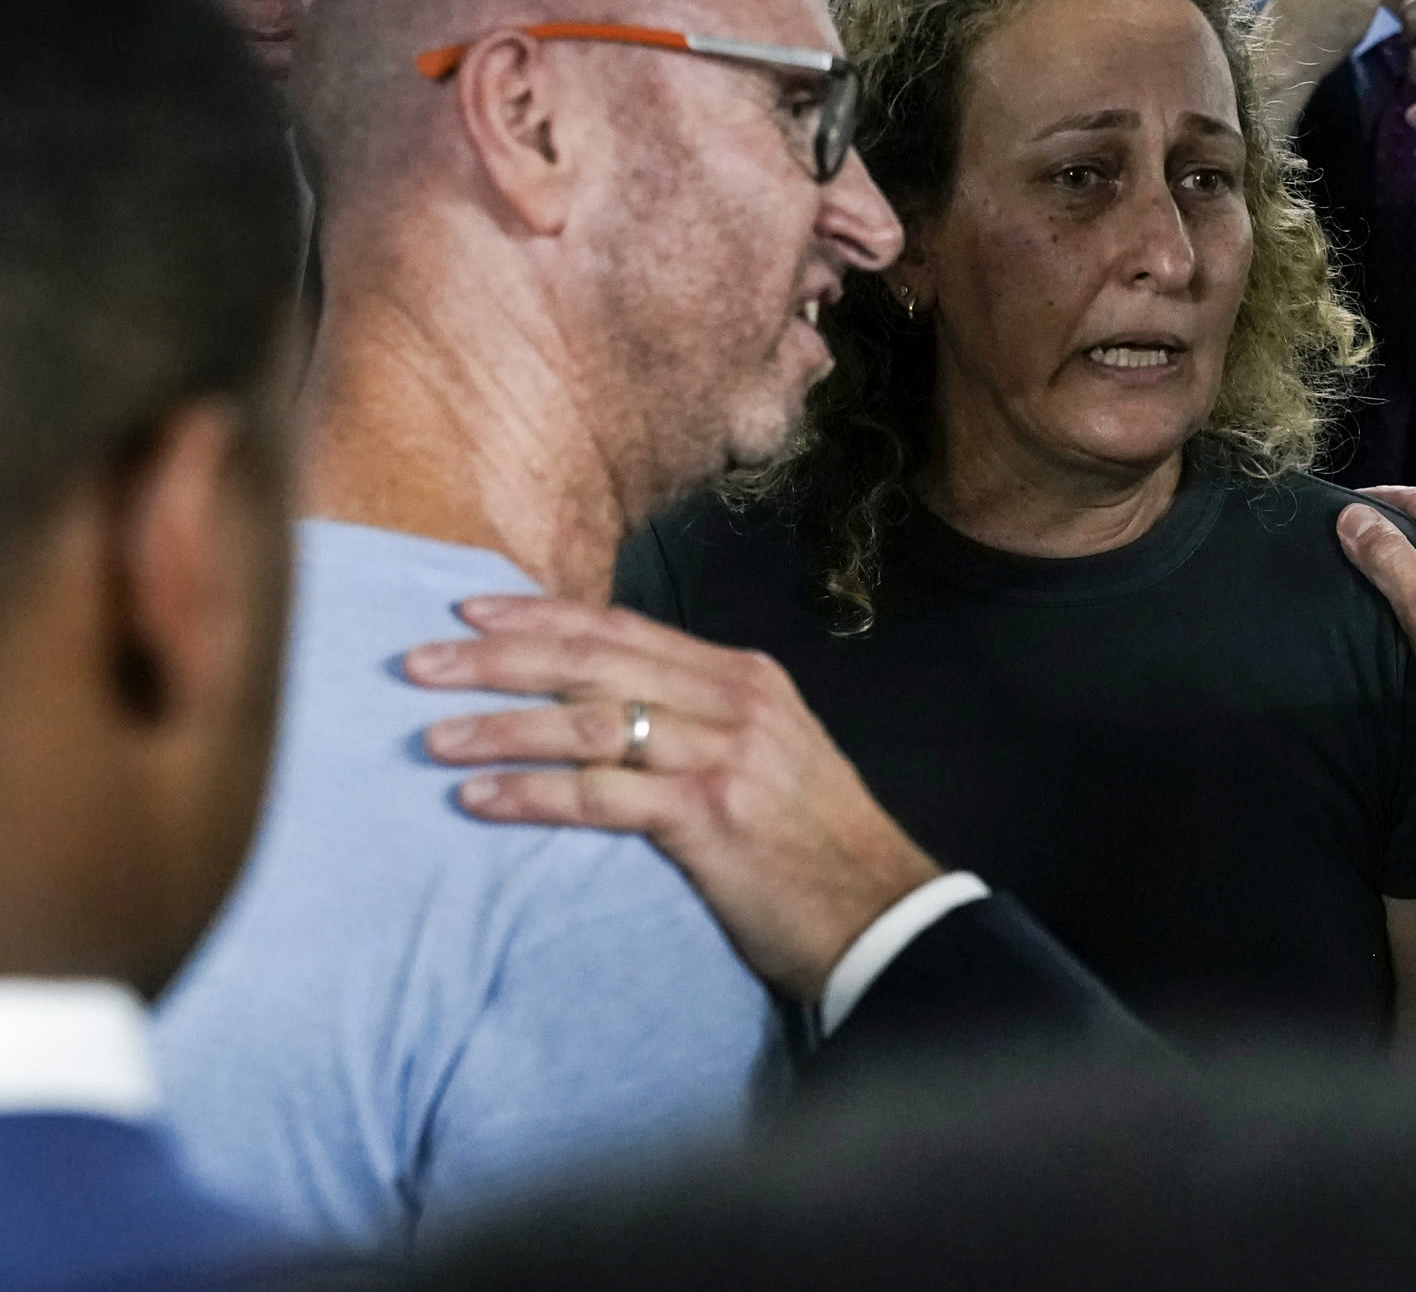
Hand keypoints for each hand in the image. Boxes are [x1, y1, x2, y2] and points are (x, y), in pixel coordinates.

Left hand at [407, 596, 941, 1003]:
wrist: (882, 913)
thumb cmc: (817, 845)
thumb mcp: (769, 754)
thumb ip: (701, 721)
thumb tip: (612, 711)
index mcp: (744, 677)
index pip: (623, 628)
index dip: (540, 617)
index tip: (470, 613)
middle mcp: (733, 701)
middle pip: (593, 661)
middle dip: (497, 658)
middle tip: (420, 663)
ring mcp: (722, 756)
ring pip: (586, 723)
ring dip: (499, 727)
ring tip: (433, 736)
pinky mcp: (708, 818)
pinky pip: (600, 796)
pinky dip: (530, 794)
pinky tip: (478, 800)